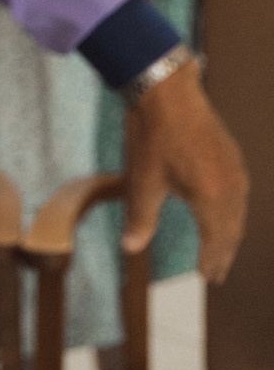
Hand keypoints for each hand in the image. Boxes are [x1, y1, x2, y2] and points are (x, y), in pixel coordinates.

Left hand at [123, 59, 248, 282]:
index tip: (208, 278)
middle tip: (217, 275)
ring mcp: (236, 170)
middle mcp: (231, 187)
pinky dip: (232, 212)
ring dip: (230, 234)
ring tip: (221, 251)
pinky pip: (239, 193)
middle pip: (232, 230)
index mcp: (211, 198)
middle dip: (224, 254)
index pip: (217, 241)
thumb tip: (130, 248)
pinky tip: (223, 214)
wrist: (167, 91)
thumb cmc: (151, 136)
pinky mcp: (233, 156)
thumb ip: (140, 218)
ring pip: (238, 212)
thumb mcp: (142, 181)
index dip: (212, 261)